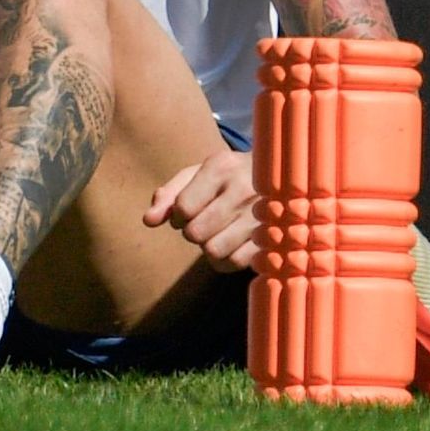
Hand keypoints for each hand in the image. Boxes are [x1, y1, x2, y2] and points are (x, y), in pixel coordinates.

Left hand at [144, 148, 262, 271]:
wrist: (280, 178)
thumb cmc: (228, 178)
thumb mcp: (198, 175)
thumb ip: (169, 195)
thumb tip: (149, 220)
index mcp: (222, 167)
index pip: (183, 208)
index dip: (177, 216)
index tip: (187, 211)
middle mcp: (243, 189)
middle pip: (196, 233)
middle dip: (192, 232)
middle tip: (204, 222)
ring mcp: (261, 215)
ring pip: (214, 251)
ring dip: (209, 246)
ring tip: (219, 232)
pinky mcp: (272, 238)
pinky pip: (234, 263)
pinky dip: (227, 258)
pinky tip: (232, 243)